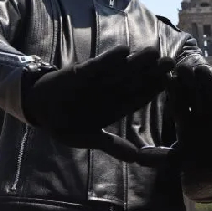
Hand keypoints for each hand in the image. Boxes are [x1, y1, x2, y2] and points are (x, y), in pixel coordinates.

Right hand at [23, 45, 173, 138]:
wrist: (40, 108)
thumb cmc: (66, 123)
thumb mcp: (89, 138)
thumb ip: (112, 146)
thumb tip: (136, 159)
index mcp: (115, 107)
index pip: (139, 97)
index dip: (154, 89)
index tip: (171, 82)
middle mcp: (110, 90)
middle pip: (135, 80)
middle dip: (152, 71)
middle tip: (170, 62)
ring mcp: (97, 79)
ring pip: (121, 69)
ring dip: (136, 61)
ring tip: (153, 52)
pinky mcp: (82, 71)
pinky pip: (98, 65)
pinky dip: (109, 59)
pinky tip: (124, 51)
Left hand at [168, 64, 211, 168]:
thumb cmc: (200, 156)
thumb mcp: (180, 158)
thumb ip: (159, 157)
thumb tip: (137, 158)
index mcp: (183, 117)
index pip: (177, 103)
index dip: (173, 91)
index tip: (168, 78)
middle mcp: (198, 108)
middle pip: (193, 92)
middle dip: (188, 81)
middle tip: (183, 68)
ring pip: (210, 91)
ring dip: (206, 81)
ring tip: (202, 69)